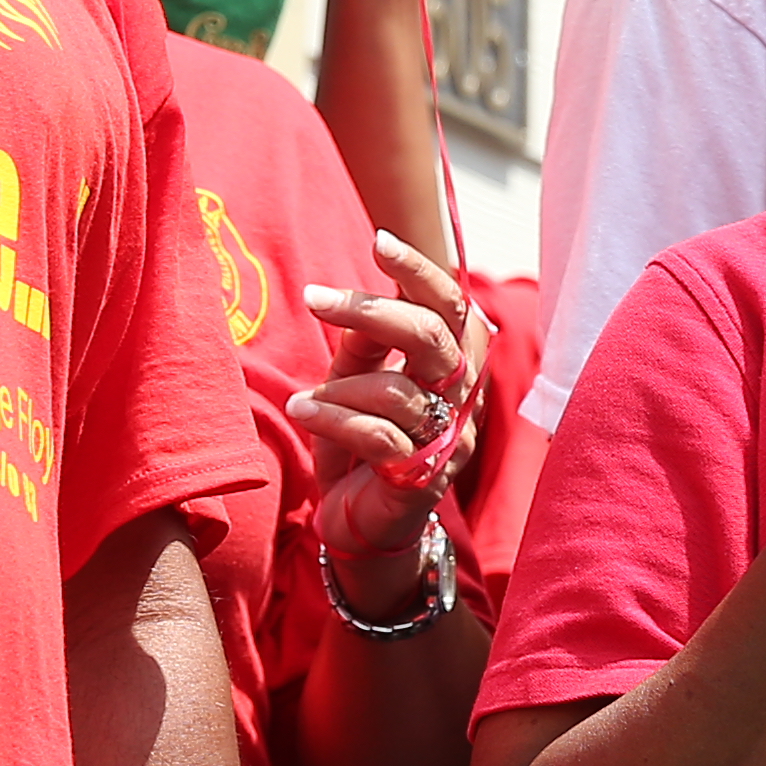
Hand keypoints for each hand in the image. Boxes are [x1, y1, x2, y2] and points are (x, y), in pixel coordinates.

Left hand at [298, 226, 485, 573]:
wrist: (363, 526)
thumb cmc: (362, 442)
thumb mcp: (356, 381)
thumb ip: (365, 344)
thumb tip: (356, 304)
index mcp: (454, 365)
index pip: (452, 306)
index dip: (421, 272)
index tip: (380, 240)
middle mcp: (462, 399)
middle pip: (433, 338)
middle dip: (372, 311)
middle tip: (316, 298)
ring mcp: (446, 442)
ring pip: (398, 391)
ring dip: (338, 387)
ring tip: (304, 399)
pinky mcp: (419, 480)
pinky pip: (378, 436)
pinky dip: (333, 418)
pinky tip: (304, 411)